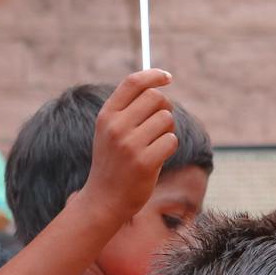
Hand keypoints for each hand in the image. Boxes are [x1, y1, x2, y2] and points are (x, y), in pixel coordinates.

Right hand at [77, 70, 178, 225]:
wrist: (104, 199)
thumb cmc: (113, 162)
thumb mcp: (109, 131)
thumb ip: (127, 109)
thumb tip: (157, 87)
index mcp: (106, 116)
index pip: (133, 82)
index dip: (154, 75)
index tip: (167, 77)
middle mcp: (116, 127)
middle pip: (156, 98)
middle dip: (165, 106)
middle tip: (161, 120)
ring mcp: (130, 145)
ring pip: (166, 119)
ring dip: (166, 130)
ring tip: (153, 144)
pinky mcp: (145, 162)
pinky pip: (171, 141)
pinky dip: (169, 147)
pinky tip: (156, 158)